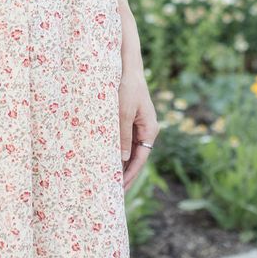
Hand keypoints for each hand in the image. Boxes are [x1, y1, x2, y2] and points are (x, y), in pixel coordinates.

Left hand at [118, 68, 158, 192]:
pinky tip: (106, 158)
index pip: (140, 159)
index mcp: (149, 129)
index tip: (120, 189)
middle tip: (113, 191)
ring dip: (120, 163)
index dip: (130, 175)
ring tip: (108, 179)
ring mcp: (138, 125)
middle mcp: (146, 129)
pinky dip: (116, 150)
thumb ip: (122, 136)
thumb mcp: (123, 113)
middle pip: (136, 157)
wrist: (127, 66)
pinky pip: (124, 139)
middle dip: (126, 174)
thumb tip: (122, 160)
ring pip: (129, 149)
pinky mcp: (129, 119)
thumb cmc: (126, 87)